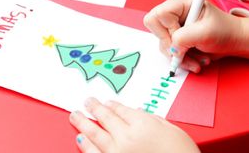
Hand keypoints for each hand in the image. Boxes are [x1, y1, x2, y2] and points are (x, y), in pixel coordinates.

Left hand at [69, 97, 199, 152]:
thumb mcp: (172, 130)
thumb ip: (153, 120)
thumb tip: (138, 112)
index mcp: (141, 124)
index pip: (121, 110)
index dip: (112, 104)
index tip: (106, 102)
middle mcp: (126, 137)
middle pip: (105, 118)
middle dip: (94, 108)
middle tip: (87, 102)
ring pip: (95, 134)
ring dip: (83, 123)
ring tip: (76, 116)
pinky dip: (86, 146)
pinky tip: (81, 139)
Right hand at [143, 0, 242, 72]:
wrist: (234, 41)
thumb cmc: (225, 31)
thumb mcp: (205, 33)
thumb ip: (184, 38)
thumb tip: (171, 48)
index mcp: (182, 2)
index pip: (158, 15)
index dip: (167, 30)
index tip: (182, 38)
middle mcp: (175, 11)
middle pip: (156, 29)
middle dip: (171, 46)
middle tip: (185, 52)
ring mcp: (175, 25)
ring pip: (163, 43)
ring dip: (180, 56)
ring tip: (197, 59)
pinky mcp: (176, 37)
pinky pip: (169, 50)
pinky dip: (182, 59)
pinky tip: (195, 59)